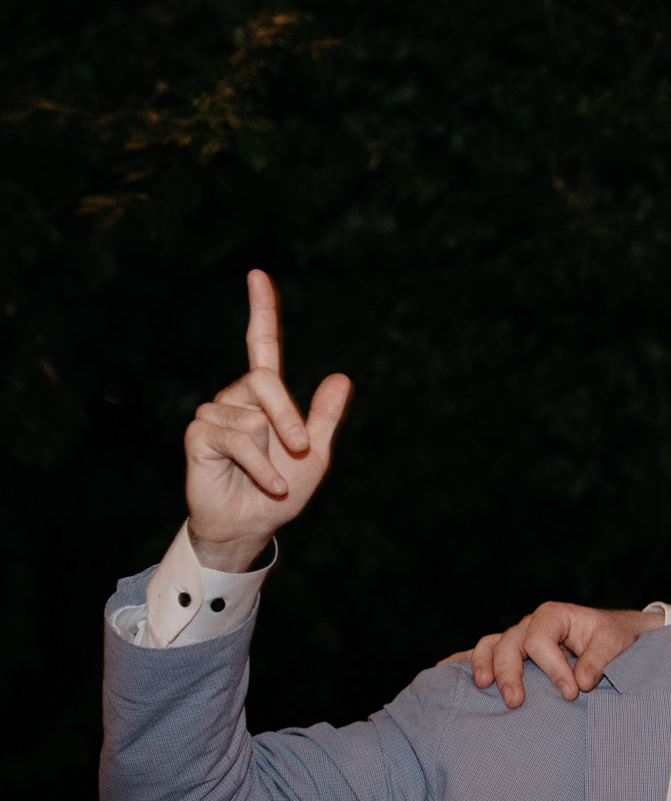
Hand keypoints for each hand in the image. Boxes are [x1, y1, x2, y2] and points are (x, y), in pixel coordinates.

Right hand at [184, 271, 351, 571]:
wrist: (252, 525)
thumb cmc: (282, 492)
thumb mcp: (316, 455)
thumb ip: (325, 417)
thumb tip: (341, 375)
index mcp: (265, 397)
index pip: (261, 345)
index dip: (261, 311)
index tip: (257, 275)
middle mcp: (237, 397)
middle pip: (265, 380)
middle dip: (289, 417)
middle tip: (302, 449)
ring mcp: (214, 413)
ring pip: (253, 416)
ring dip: (274, 454)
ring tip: (274, 478)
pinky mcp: (199, 435)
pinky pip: (239, 439)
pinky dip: (262, 466)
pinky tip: (269, 483)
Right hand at [460, 602, 664, 707]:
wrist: (620, 637)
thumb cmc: (617, 638)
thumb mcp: (615, 643)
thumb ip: (599, 660)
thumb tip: (580, 682)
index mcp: (554, 616)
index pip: (540, 640)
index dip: (552, 668)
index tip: (572, 693)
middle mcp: (530, 625)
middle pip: (507, 644)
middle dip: (509, 673)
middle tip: (516, 702)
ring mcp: (518, 639)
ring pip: (489, 647)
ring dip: (482, 668)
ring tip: (482, 689)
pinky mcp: (514, 655)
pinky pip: (483, 654)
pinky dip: (462, 662)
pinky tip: (442, 673)